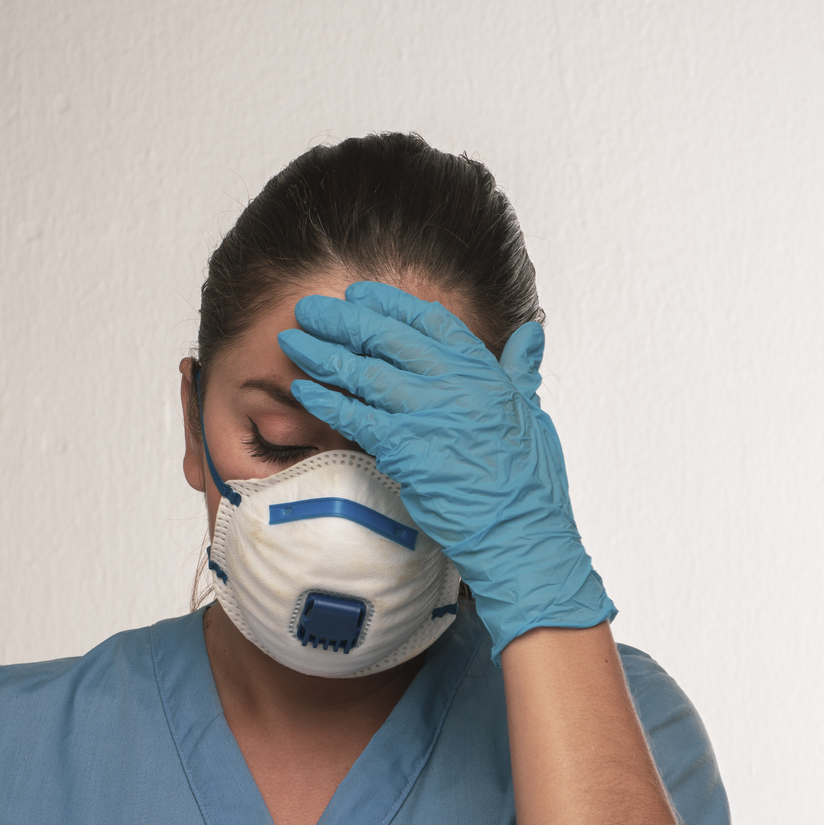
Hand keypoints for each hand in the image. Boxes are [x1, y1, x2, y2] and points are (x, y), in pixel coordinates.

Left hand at [278, 281, 614, 658]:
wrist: (521, 531)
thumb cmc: (528, 481)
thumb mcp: (532, 412)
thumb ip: (521, 370)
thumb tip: (530, 334)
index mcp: (483, 371)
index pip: (430, 321)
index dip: (390, 303)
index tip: (360, 293)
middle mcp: (454, 385)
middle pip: (387, 337)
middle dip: (342, 319)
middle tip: (309, 309)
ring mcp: (427, 415)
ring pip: (364, 372)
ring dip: (323, 353)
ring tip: (292, 340)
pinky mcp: (404, 449)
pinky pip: (355, 417)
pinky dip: (326, 401)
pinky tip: (303, 389)